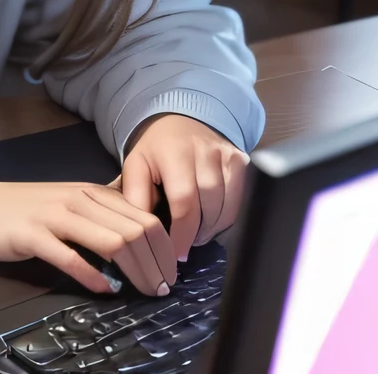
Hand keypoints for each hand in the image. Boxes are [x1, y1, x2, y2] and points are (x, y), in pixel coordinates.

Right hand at [0, 180, 176, 295]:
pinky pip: (70, 257)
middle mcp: (79, 200)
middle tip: (161, 289)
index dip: (164, 248)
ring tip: (143, 291)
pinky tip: (105, 289)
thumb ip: (104, 211)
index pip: (144, 216)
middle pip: (134, 231)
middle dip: (155, 264)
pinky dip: (93, 276)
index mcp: (93, 192)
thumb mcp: (72, 202)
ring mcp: (55, 216)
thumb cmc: (29, 209)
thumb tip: (144, 229)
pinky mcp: (32, 235)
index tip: (170, 273)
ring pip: (111, 242)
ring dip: (134, 272)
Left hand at [120, 114, 247, 261]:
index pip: (184, 203)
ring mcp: (227, 154)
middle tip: (187, 246)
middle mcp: (205, 151)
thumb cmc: (155, 151)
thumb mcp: (135, 168)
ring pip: (228, 206)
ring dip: (214, 228)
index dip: (182, 234)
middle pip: (210, 207)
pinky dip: (228, 216)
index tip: (176, 255)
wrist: (180, 122)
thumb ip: (136, 198)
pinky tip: (213, 221)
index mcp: (174, 154)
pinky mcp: (241, 159)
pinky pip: (240, 199)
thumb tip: (143, 234)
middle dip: (198, 233)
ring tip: (198, 235)